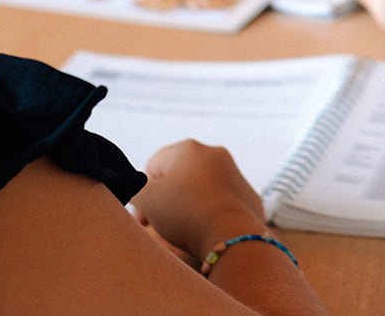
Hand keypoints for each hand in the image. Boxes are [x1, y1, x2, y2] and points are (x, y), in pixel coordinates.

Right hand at [131, 139, 266, 262]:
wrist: (230, 236)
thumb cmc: (185, 213)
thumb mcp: (146, 198)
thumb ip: (136, 187)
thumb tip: (141, 187)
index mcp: (188, 148)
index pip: (153, 167)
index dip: (143, 195)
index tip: (144, 220)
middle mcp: (214, 154)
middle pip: (178, 176)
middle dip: (166, 199)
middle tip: (159, 225)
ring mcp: (235, 173)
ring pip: (200, 189)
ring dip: (187, 206)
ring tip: (182, 229)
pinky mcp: (248, 195)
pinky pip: (220, 203)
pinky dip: (209, 214)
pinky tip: (204, 230)